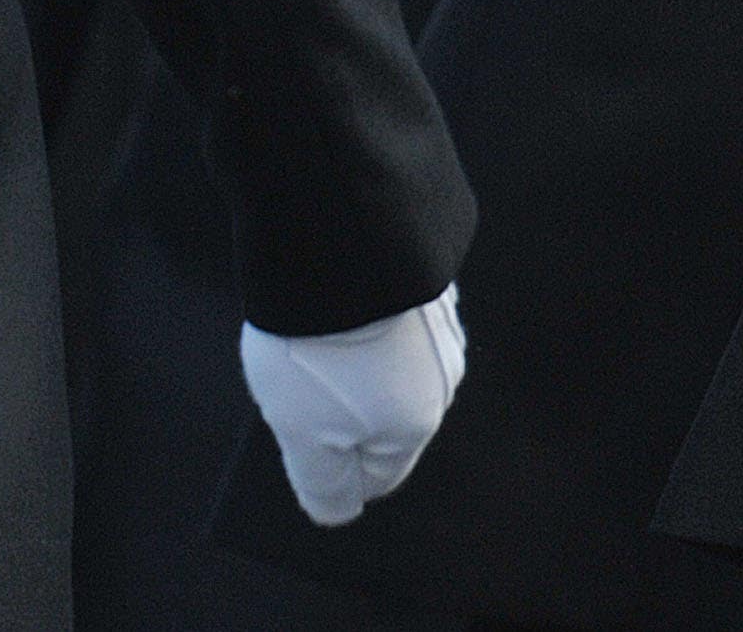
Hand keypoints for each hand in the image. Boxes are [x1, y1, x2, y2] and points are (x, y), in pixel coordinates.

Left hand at [240, 285, 465, 527]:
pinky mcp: (425, 272)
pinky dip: (361, 309)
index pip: (378, 473)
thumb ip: (322, 482)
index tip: (300, 432)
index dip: (333, 462)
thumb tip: (337, 512)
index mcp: (416, 421)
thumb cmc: (314, 340)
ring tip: (310, 329)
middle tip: (300, 378)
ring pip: (390, 362)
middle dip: (342, 407)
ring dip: (352, 355)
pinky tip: (329, 291)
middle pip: (385, 415)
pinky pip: (390, 311)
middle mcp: (442, 373)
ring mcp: (439, 319)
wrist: (331, 230)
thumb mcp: (300, 431)